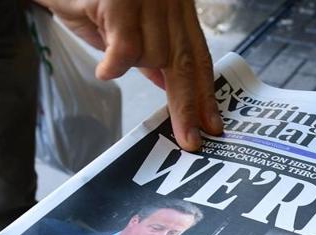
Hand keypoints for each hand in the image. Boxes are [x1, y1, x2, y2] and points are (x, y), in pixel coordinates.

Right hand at [36, 0, 223, 150]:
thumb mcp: (125, 30)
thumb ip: (150, 54)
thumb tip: (168, 83)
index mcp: (175, 6)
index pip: (198, 54)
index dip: (205, 92)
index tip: (211, 125)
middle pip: (185, 61)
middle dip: (187, 105)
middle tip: (190, 139)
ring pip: (153, 55)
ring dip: (131, 63)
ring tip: (111, 50)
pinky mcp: (121, 0)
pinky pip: (126, 50)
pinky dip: (114, 65)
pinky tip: (104, 68)